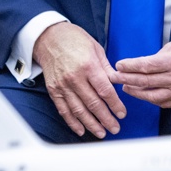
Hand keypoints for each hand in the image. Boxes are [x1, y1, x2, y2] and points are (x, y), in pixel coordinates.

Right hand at [33, 22, 124, 137]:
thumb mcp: (96, 49)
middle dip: (106, 119)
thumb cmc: (74, 40)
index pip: (105, 91)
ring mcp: (63, 85)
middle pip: (93, 104)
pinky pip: (63, 109)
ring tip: (101, 133)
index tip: (122, 114)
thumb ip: (107, 68)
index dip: (115, 105)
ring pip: (78, 110)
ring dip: (91, 124)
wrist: (49, 37)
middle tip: (115, 128)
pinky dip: (72, 122)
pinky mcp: (53, 89)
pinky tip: (81, 130)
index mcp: (88, 66)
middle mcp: (75, 77)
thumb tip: (119, 82)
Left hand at [110, 34, 170, 107]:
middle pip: (146, 82)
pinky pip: (163, 102)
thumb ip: (156, 57)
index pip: (146, 66)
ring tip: (125, 87)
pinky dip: (151, 99)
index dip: (129, 67)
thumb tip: (137, 66)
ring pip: (152, 96)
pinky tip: (142, 93)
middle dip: (126, 80)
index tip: (118, 65)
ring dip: (136, 92)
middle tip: (114, 78)